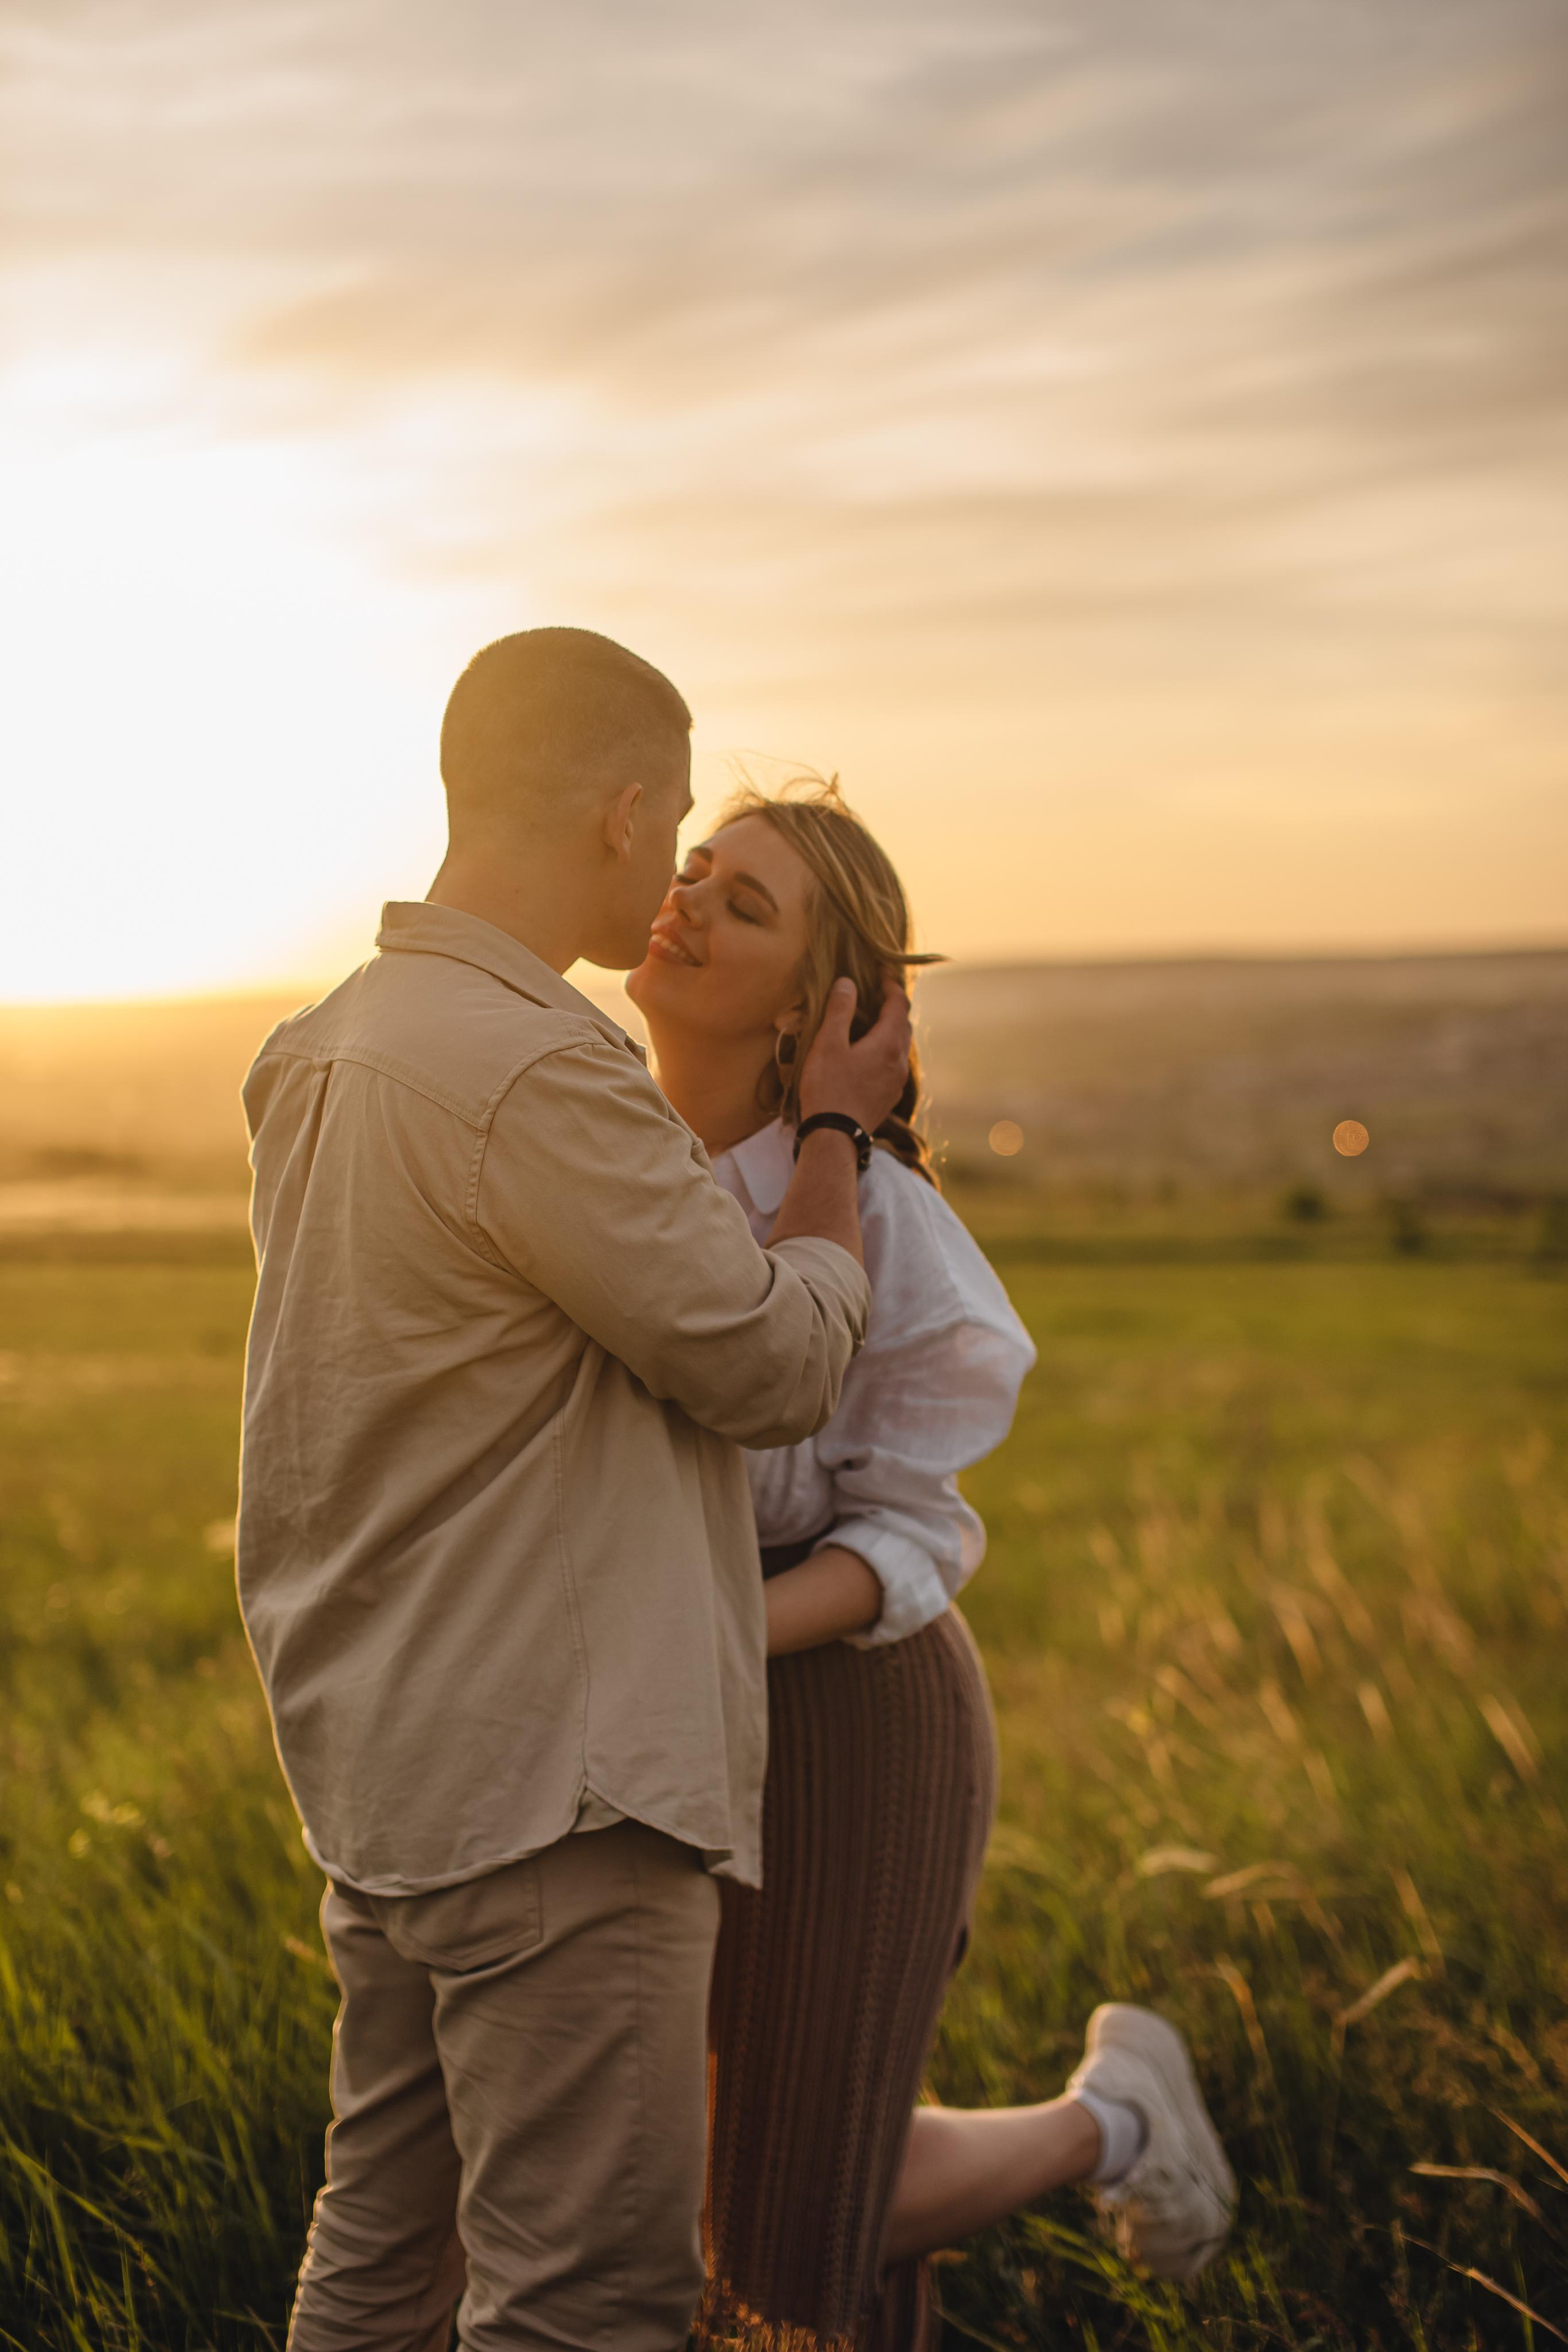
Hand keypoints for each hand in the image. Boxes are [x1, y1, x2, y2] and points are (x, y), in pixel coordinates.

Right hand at [797, 977, 911, 1136]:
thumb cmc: (828, 1088)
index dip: (891, 986)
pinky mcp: (889, 1097)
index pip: (898, 1005)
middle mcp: (899, 1062)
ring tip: (872, 1022)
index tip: (882, 973)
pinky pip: (894, 1064)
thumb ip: (839, 1010)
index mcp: (888, 1044)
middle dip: (893, 1007)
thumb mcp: (828, 1044)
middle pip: (903, 1025)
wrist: (835, 1137)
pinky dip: (886, 1050)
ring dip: (890, 1030)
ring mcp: (896, 1082)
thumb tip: (847, 982)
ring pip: (900, 1047)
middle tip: (877, 994)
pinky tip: (869, 1054)